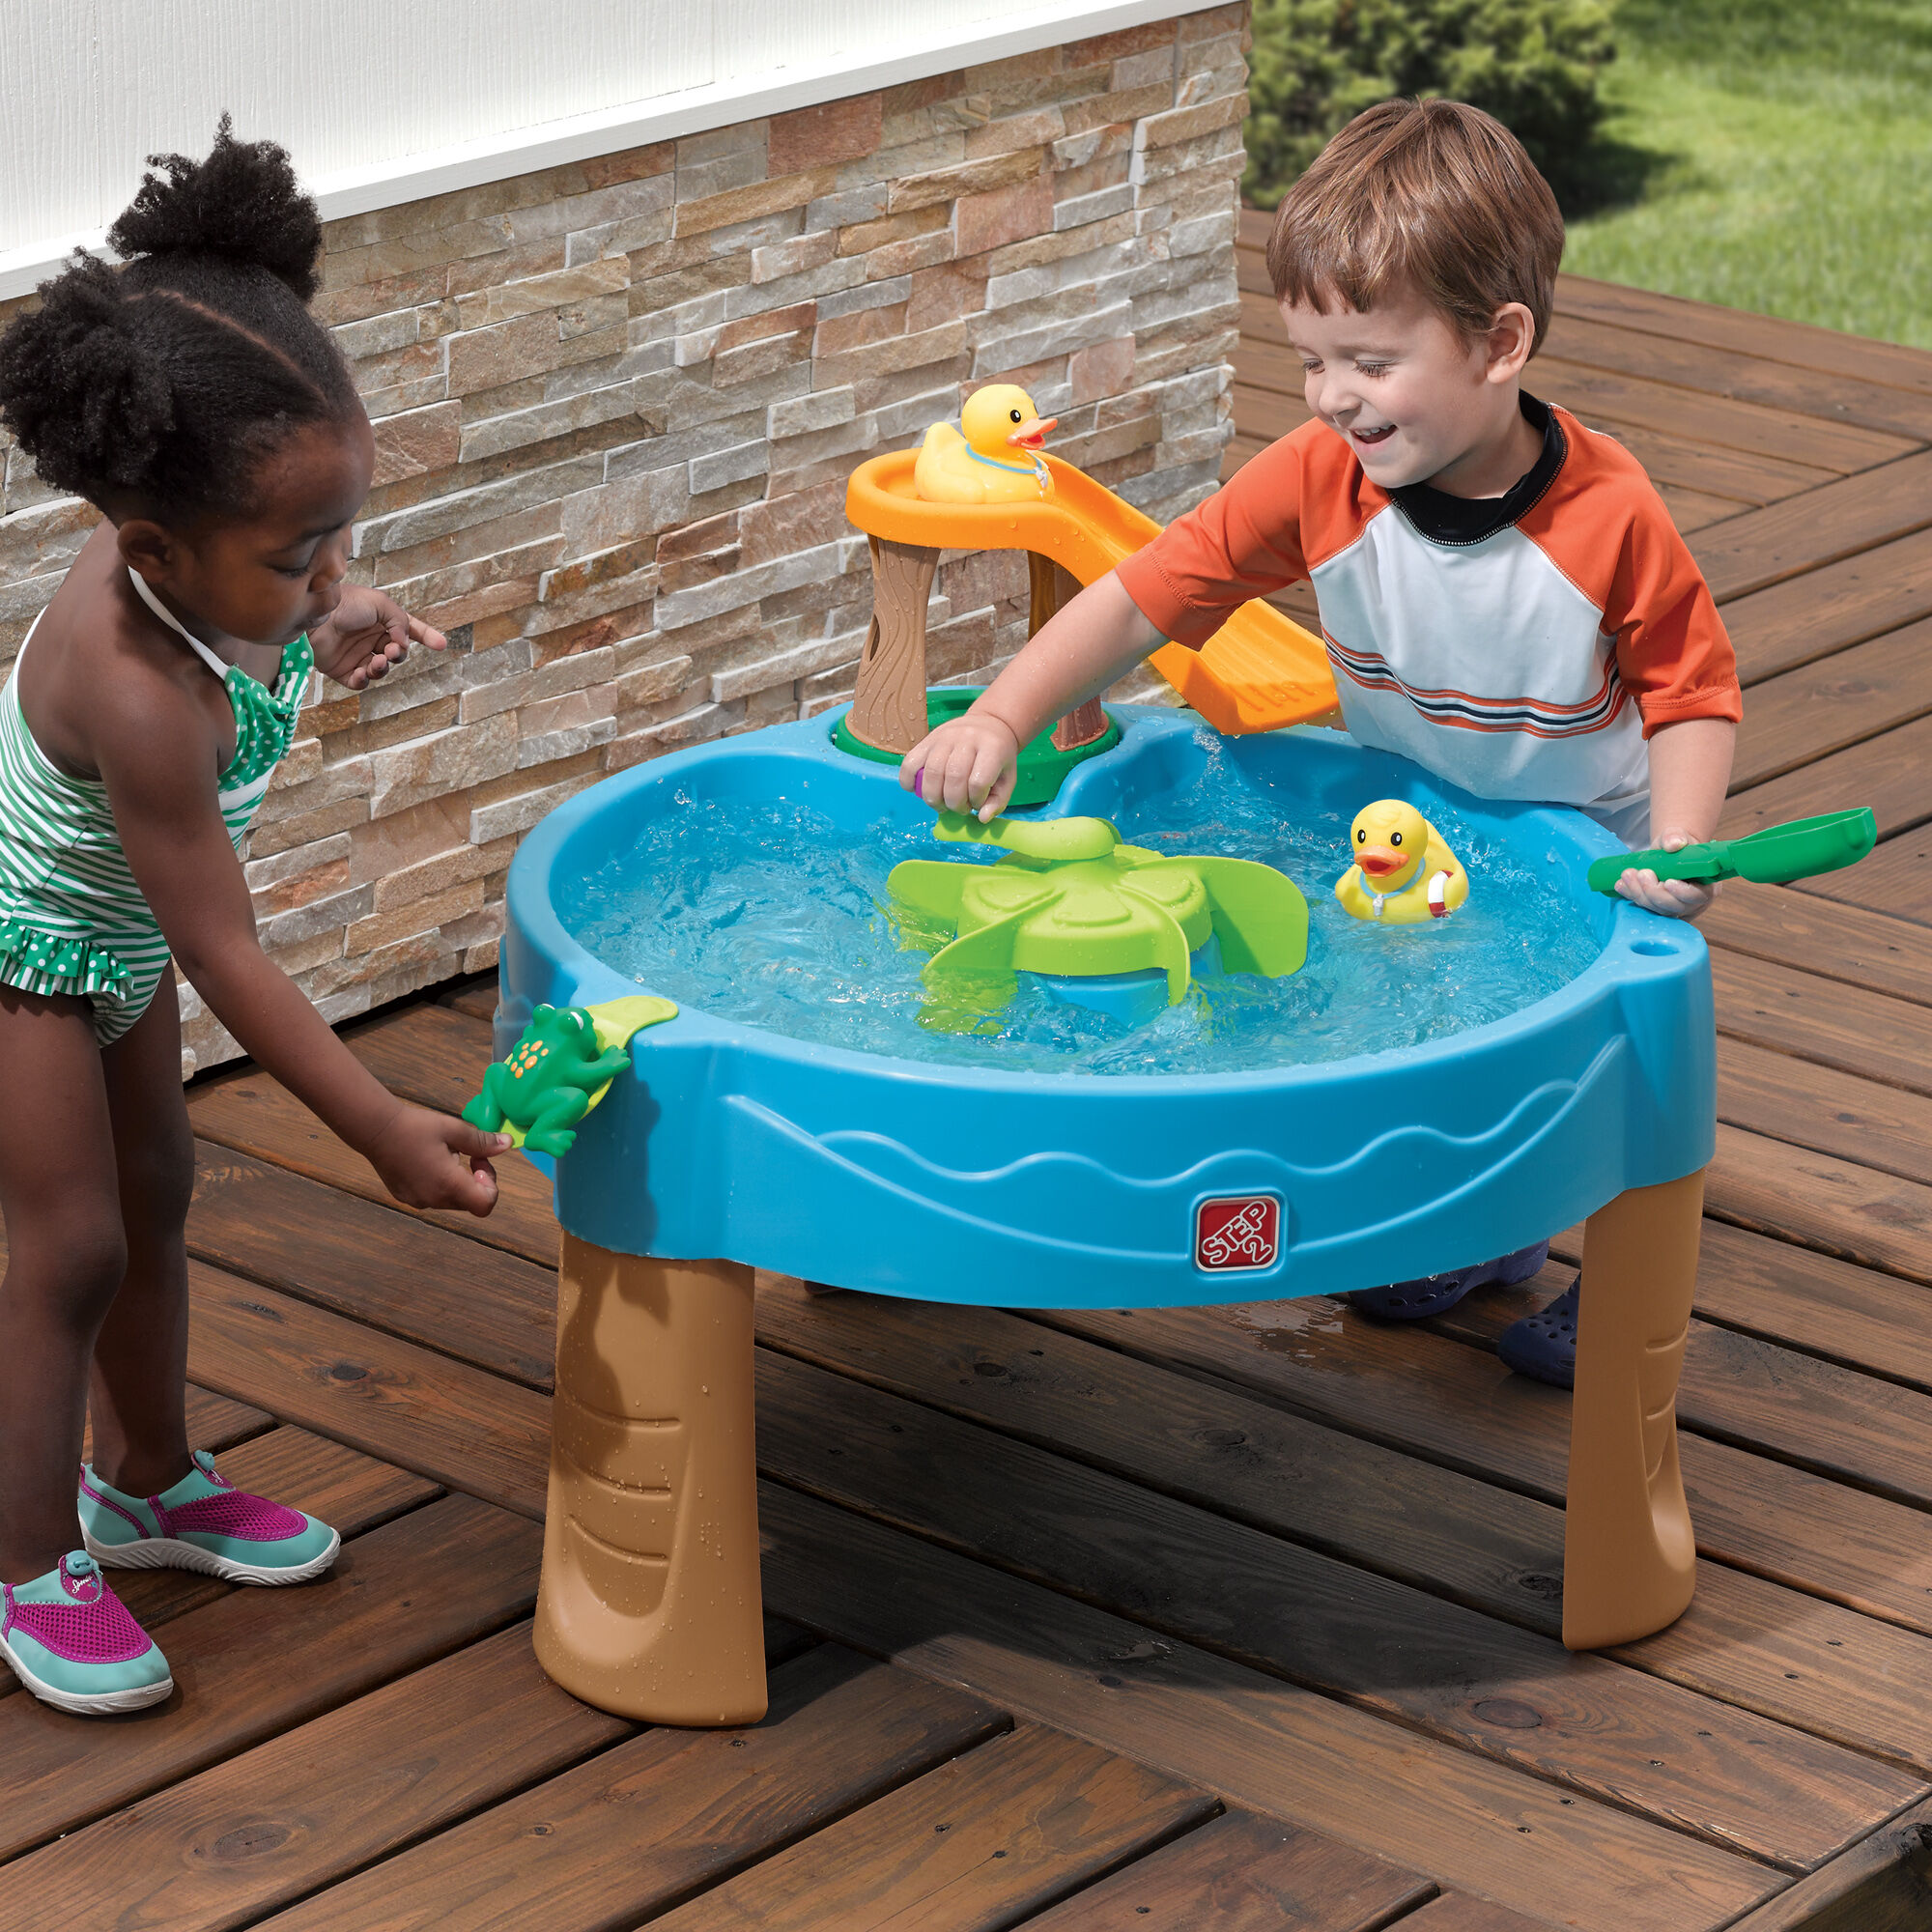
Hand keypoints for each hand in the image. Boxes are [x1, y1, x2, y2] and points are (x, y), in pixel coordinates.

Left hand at [311, 587, 447, 690]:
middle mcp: (370, 638)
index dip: (426, 636)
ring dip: (383, 668)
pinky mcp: (343, 671)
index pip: (408, 631)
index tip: (442, 644)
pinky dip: (364, 680)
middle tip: (391, 650)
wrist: (314, 619)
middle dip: (399, 654)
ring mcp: (357, 655)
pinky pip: (361, 683)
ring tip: (377, 662)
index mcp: (380, 621)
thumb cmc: (345, 605)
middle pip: (398, 654)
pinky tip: (361, 672)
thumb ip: (400, 622)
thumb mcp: (380, 603)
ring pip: (382, 670)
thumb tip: (404, 644)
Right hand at [363, 1103, 508, 1216]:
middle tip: (468, 1153)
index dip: (491, 1185)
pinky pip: (432, 1197)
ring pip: (451, 1200)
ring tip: (444, 1154)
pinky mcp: (404, 1197)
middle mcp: (434, 1199)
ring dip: (457, 1182)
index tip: (480, 1162)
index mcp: (449, 1184)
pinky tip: (427, 1160)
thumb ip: (482, 1142)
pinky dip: (438, 1184)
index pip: (485, 1205)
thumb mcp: (454, 1130)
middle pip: (469, 1202)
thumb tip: (507, 1144)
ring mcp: (417, 1201)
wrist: (376, 1129)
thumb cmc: (416, 1127)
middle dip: (476, 1181)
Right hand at [900, 713, 1021, 819]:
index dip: (976, 801)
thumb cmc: (998, 757)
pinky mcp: (926, 740)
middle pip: (953, 778)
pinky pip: (909, 764)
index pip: (978, 781)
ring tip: (942, 804)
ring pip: (931, 773)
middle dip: (954, 803)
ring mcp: (943, 737)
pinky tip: (919, 791)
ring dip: (934, 798)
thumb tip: (982, 818)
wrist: (988, 725)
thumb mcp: (1007, 778)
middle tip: (959, 808)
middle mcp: (966, 739)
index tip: (978, 803)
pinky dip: (909, 782)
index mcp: (992, 748)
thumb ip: (997, 801)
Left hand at [1613, 827, 1716, 919]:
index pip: (1699, 896)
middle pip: (1674, 906)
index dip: (1683, 892)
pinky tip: (1621, 885)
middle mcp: (1693, 902)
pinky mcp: (1658, 908)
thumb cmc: (1678, 845)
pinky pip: (1645, 907)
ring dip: (1639, 893)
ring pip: (1657, 909)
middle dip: (1654, 892)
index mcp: (1707, 886)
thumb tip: (1674, 844)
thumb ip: (1676, 836)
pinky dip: (1632, 895)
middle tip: (1642, 873)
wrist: (1668, 852)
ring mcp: (1675, 907)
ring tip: (1627, 875)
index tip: (1668, 882)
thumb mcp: (1678, 835)